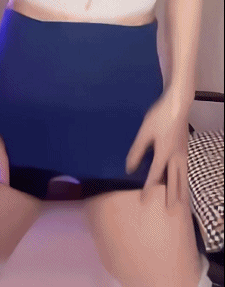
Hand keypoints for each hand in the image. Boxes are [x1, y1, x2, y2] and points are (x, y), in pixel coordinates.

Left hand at [125, 91, 189, 210]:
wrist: (178, 104)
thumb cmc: (159, 117)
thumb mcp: (144, 132)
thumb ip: (137, 151)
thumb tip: (130, 168)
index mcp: (164, 154)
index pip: (155, 176)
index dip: (148, 189)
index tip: (143, 201)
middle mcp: (176, 157)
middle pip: (175, 181)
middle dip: (172, 197)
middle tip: (171, 211)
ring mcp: (183, 153)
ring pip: (184, 177)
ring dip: (182, 190)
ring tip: (182, 203)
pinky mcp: (185, 148)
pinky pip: (186, 169)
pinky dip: (184, 179)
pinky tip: (182, 180)